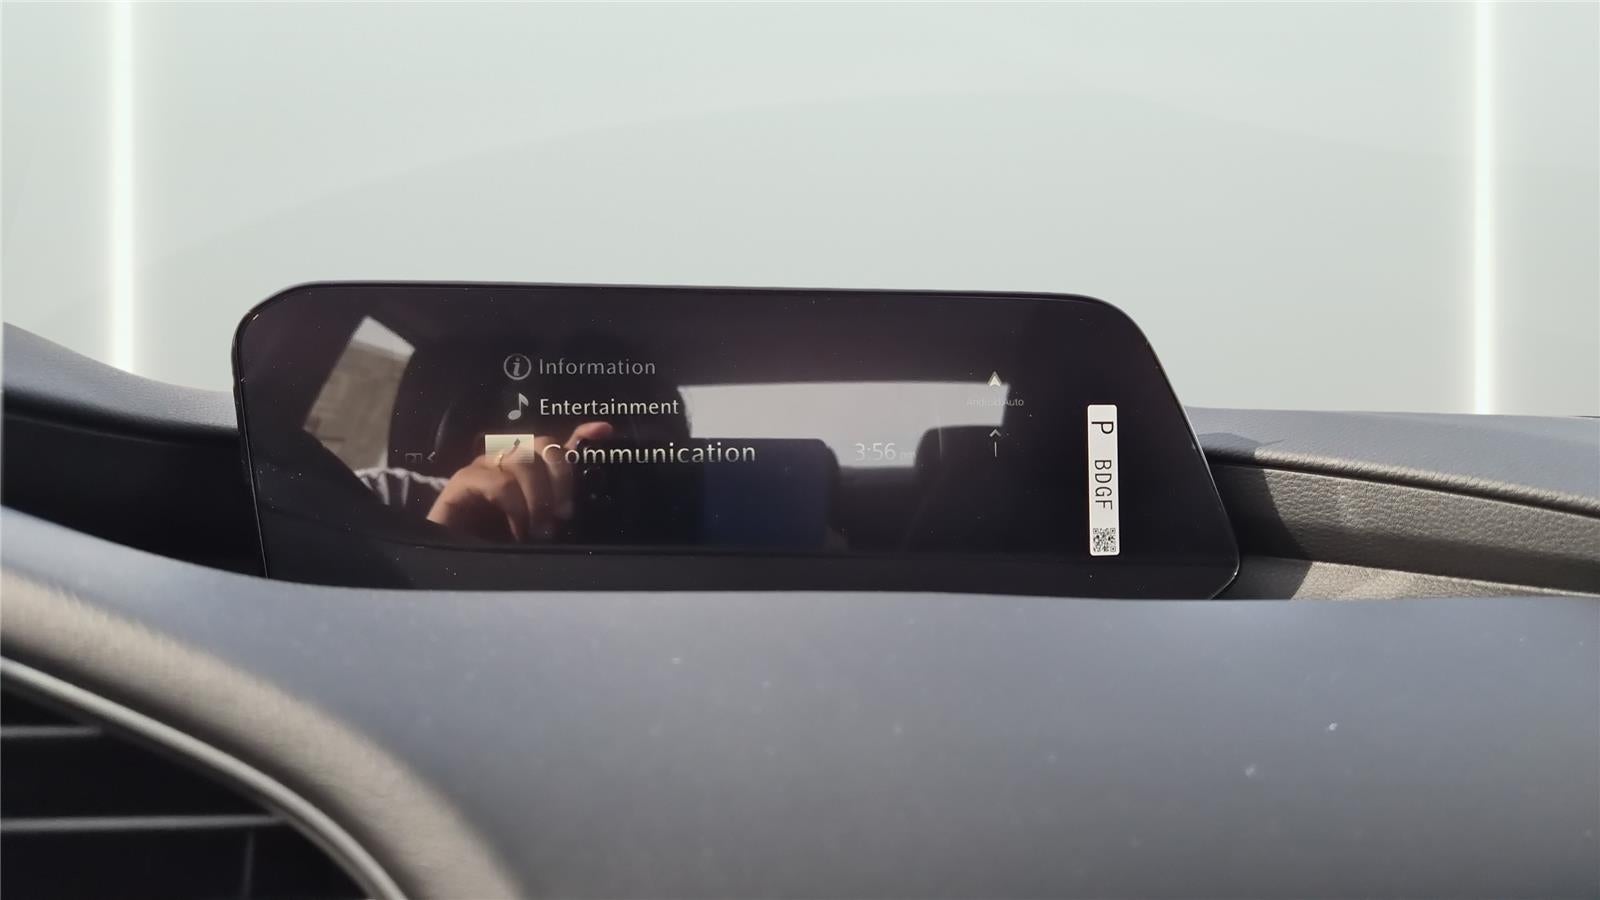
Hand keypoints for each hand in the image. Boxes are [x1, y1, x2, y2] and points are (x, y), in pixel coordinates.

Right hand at [425, 421, 614, 541]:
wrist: (454, 563)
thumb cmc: (499, 545)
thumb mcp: (541, 525)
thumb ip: (561, 507)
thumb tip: (586, 493)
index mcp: (528, 469)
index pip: (557, 442)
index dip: (582, 434)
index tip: (605, 431)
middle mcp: (507, 460)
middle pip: (543, 445)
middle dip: (561, 477)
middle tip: (564, 514)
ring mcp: (484, 467)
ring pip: (522, 460)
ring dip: (539, 496)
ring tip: (540, 530)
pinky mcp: (463, 481)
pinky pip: (498, 481)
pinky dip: (515, 506)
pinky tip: (518, 530)